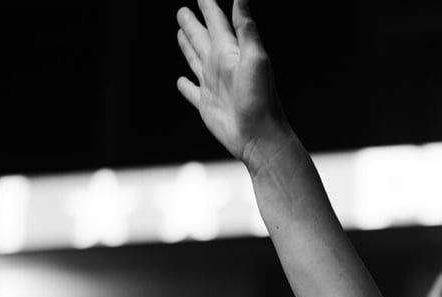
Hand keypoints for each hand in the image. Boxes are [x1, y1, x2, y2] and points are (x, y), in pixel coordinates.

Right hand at [176, 0, 290, 168]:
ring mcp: (213, 85)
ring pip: (195, 59)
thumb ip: (247, 29)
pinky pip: (191, 91)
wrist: (260, 137)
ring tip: (181, 33)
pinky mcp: (206, 105)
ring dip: (187, 45)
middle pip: (202, 37)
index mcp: (230, 52)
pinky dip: (185, 86)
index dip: (209, 6)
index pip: (218, 22)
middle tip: (183, 9)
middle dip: (194, 22)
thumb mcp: (256, 59)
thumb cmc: (260, 99)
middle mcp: (220, 66)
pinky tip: (181, 81)